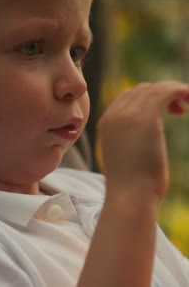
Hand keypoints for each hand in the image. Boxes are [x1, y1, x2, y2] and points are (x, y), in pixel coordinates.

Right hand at [96, 81, 188, 200]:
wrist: (129, 198)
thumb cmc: (132, 186)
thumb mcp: (125, 155)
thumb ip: (129, 140)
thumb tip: (144, 138)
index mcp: (107, 121)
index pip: (129, 95)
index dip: (149, 97)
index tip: (167, 109)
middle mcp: (115, 114)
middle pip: (142, 89)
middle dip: (162, 93)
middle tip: (180, 109)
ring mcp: (128, 115)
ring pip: (155, 89)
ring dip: (173, 91)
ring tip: (185, 105)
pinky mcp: (146, 119)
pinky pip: (166, 93)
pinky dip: (179, 91)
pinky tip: (188, 99)